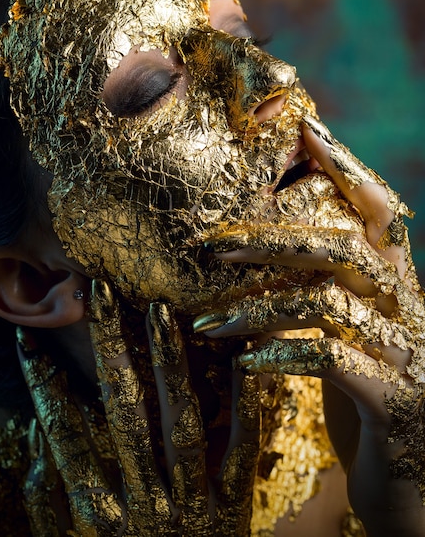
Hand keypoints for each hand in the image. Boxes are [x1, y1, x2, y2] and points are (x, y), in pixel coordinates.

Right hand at [17, 280, 261, 535]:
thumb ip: (48, 502)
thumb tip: (39, 434)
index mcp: (103, 519)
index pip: (66, 439)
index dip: (44, 389)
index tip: (30, 341)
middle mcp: (146, 505)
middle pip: (122, 414)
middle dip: (109, 350)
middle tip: (102, 293)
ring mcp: (193, 507)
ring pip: (179, 422)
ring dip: (168, 363)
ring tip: (160, 311)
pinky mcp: (235, 511)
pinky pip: (241, 450)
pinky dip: (245, 404)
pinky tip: (242, 359)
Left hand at [193, 116, 424, 535]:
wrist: (410, 481)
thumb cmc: (364, 399)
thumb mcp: (346, 337)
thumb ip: (321, 291)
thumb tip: (257, 251)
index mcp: (396, 285)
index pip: (378, 208)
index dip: (345, 164)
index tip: (303, 127)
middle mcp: (408, 307)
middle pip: (342, 244)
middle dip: (272, 235)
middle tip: (210, 243)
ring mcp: (407, 351)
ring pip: (326, 300)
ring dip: (257, 306)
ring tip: (205, 321)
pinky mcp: (396, 397)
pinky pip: (330, 357)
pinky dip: (281, 354)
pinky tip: (244, 363)